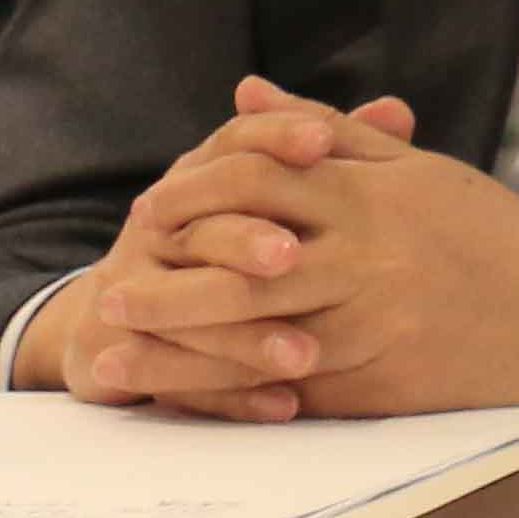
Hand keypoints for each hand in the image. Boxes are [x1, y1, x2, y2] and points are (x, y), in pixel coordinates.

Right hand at [29, 83, 412, 415]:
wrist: (119, 315)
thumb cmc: (230, 242)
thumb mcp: (282, 195)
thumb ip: (341, 156)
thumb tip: (399, 111)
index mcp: (202, 177)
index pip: (233, 144)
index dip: (274, 135)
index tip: (322, 141)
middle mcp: (162, 226)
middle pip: (202, 228)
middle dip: (245, 242)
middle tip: (293, 257)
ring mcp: (132, 290)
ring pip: (186, 310)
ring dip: (246, 337)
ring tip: (306, 357)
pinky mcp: (120, 353)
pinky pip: (173, 377)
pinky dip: (231, 396)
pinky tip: (287, 406)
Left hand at [34, 77, 518, 412]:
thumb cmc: (498, 239)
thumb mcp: (418, 171)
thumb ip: (331, 131)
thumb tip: (247, 96)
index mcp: (373, 191)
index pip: (258, 176)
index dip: (192, 193)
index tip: (149, 212)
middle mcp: (367, 251)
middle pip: (239, 259)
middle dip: (165, 279)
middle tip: (109, 294)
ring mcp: (373, 319)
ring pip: (252, 331)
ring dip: (176, 346)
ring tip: (117, 356)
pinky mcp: (382, 380)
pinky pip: (289, 389)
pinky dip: (230, 395)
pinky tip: (190, 399)